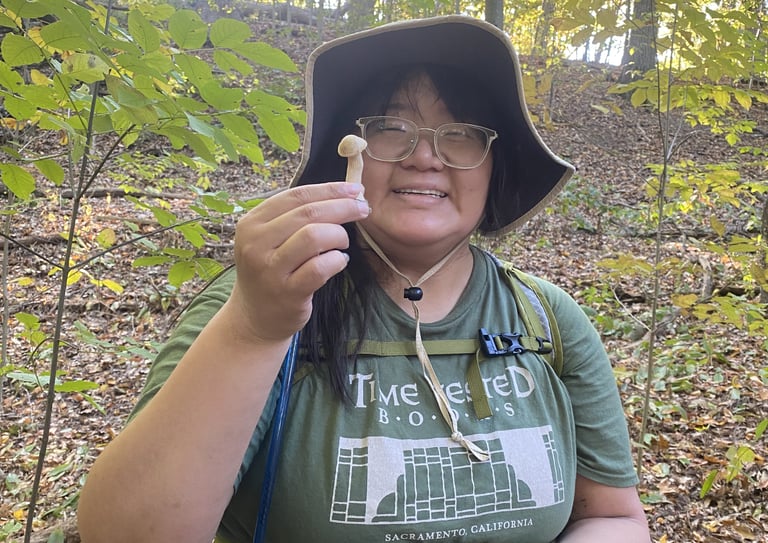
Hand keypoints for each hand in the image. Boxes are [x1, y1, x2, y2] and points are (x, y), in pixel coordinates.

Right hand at [227, 181, 369, 342]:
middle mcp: (256, 244)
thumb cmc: (271, 271)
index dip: (330, 189)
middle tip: (363, 209)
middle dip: (343, 207)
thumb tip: (341, 194)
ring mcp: (270, 269)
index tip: (355, 189)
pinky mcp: (288, 292)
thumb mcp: (269, 239)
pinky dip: (337, 260)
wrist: (255, 317)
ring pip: (315, 236)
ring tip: (343, 243)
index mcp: (252, 223)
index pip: (296, 196)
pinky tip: (340, 261)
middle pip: (308, 213)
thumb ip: (295, 217)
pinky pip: (321, 267)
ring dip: (338, 235)